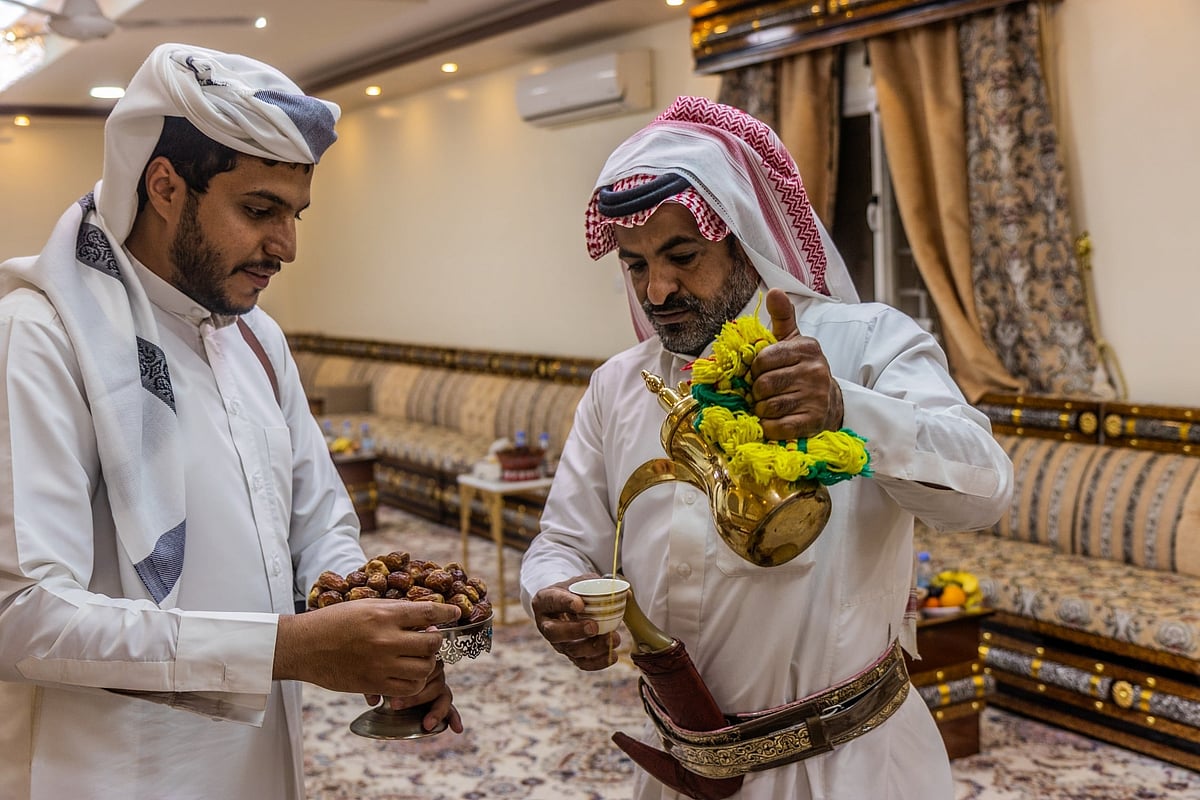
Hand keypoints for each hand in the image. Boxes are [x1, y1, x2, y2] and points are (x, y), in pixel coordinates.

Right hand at [274, 598, 460, 698]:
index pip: (428, 612)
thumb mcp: (365, 605)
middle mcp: (385, 639)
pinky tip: (410, 675)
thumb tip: (424, 617)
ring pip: (424, 669)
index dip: (447, 612)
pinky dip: (415, 684)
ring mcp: (380, 664)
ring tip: (421, 658)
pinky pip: (408, 689)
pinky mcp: (372, 684)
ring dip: (428, 663)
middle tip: (431, 638)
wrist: (303, 646)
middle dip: (437, 641)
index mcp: (384, 614)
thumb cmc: (333, 622)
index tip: (456, 613)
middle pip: (431, 643)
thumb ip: (395, 611)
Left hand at [365, 661, 463, 733]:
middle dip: (416, 697)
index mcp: (420, 660)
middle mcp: (433, 671)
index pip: (425, 666)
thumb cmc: (384, 670)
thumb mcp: (376, 675)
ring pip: (443, 696)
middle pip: (434, 681)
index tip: (394, 697)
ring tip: (426, 724)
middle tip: (396, 706)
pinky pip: (451, 707)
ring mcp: (438, 685)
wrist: (389, 671)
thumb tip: (373, 700)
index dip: (412, 681)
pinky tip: (457, 728)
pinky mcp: (441, 700)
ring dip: (435, 711)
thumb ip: (375, 685)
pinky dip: (454, 718)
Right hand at [530, 575, 620, 670]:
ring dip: (593, 646)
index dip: (564, 603)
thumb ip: (600, 584)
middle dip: (575, 631)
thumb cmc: (574, 590)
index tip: (580, 604)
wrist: (568, 604)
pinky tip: (613, 655)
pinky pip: (581, 663)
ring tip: (613, 637)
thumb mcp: (582, 580)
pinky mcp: (570, 654)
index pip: (551, 601)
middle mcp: (546, 624)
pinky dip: (599, 662)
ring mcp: (557, 642)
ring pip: (570, 650)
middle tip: (594, 626)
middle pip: (554, 632)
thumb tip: (626, 594)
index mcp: (545, 600)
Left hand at [749, 287, 843, 439]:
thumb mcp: (793, 341)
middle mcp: (815, 371)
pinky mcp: (813, 421)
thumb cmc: (801, 369)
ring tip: (770, 405)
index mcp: (806, 348)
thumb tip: (774, 290)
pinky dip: (769, 427)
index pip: (763, 359)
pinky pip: (777, 427)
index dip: (755, 369)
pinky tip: (775, 421)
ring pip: (768, 407)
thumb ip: (782, 316)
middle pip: (763, 385)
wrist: (829, 402)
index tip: (760, 372)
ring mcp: (816, 397)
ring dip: (762, 410)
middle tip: (763, 392)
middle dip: (756, 391)